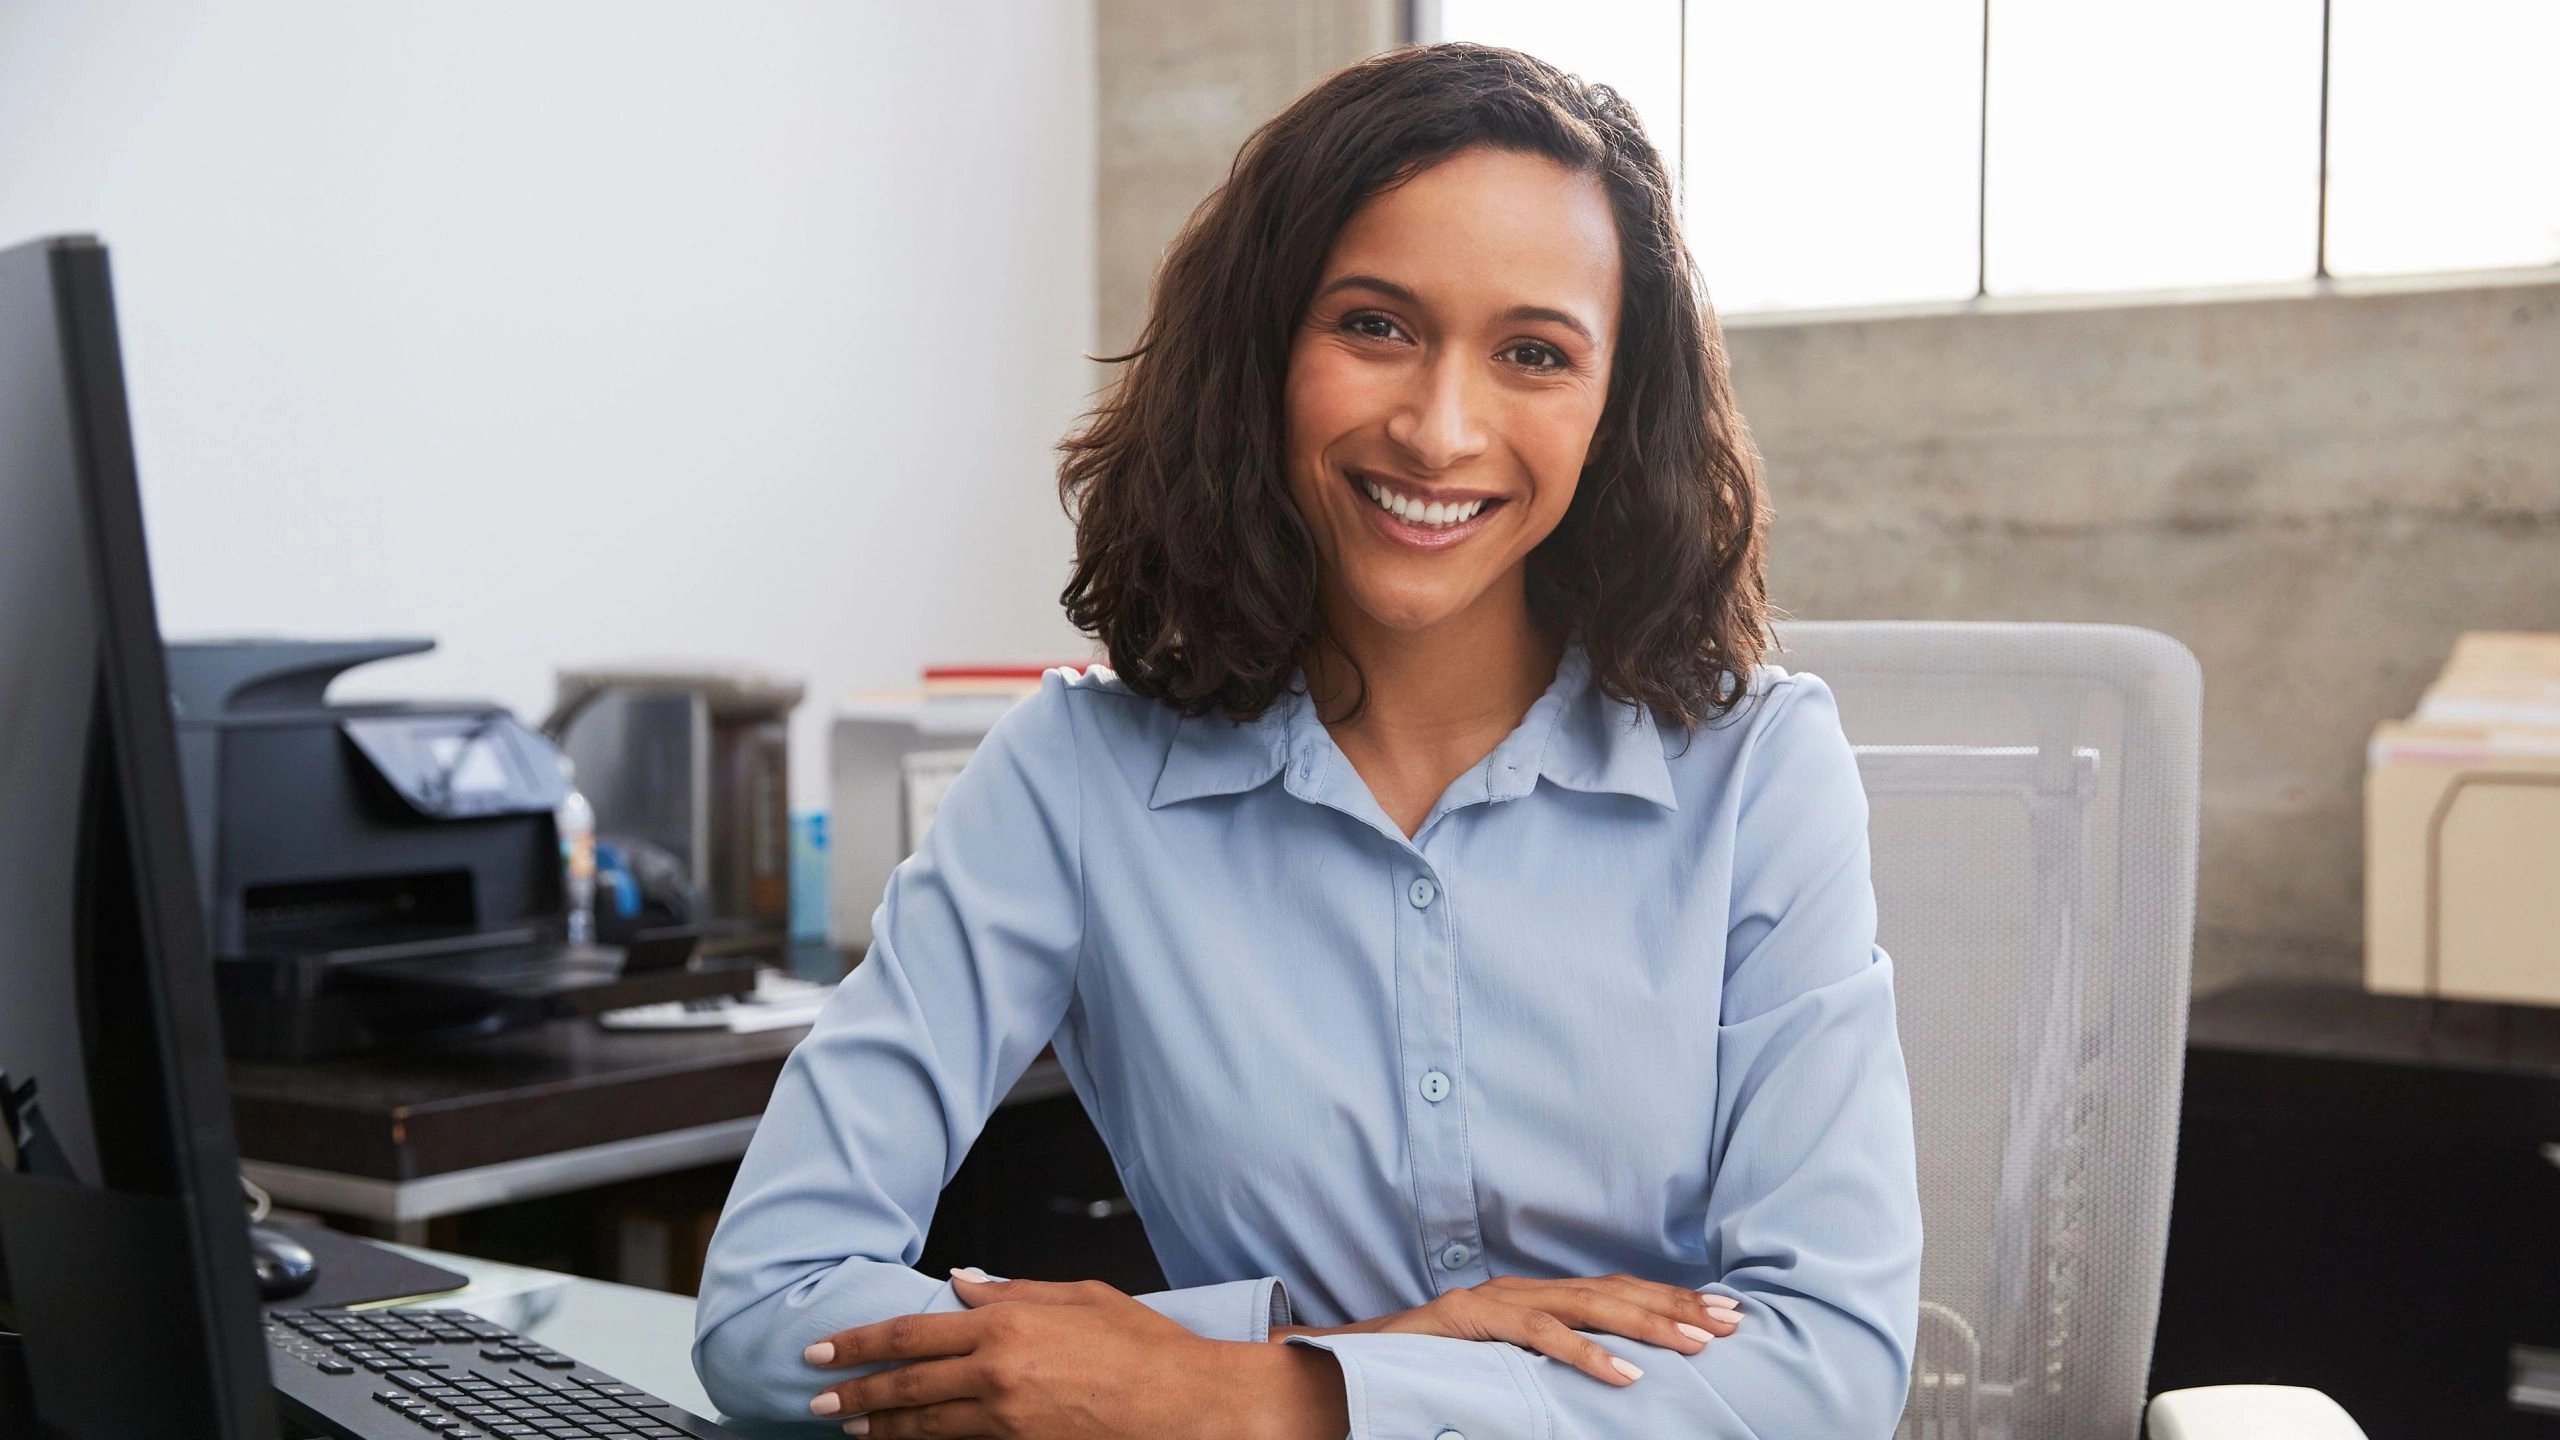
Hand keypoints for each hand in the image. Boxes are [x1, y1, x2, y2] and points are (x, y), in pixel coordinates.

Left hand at [801, 1270, 1343, 1439]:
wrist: (1189, 1406)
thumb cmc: (1147, 1350)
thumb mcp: (1081, 1297)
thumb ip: (1013, 1291)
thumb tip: (961, 1283)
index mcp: (1009, 1325)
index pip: (912, 1334)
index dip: (860, 1343)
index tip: (823, 1350)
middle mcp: (998, 1372)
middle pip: (905, 1385)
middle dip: (853, 1391)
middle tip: (816, 1398)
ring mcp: (1008, 1418)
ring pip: (924, 1425)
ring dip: (880, 1425)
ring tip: (850, 1425)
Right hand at [1274, 1273, 1742, 1387]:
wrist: (1346, 1365)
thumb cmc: (1427, 1371)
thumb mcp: (1500, 1365)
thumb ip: (1545, 1357)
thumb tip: (1612, 1373)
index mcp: (1532, 1297)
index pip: (1616, 1292)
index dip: (1671, 1299)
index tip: (1727, 1314)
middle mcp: (1519, 1288)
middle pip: (1612, 1291)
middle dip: (1676, 1305)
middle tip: (1732, 1323)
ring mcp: (1494, 1300)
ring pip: (1584, 1306)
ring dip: (1645, 1325)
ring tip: (1695, 1346)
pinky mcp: (1469, 1320)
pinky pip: (1535, 1335)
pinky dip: (1583, 1353)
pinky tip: (1625, 1375)